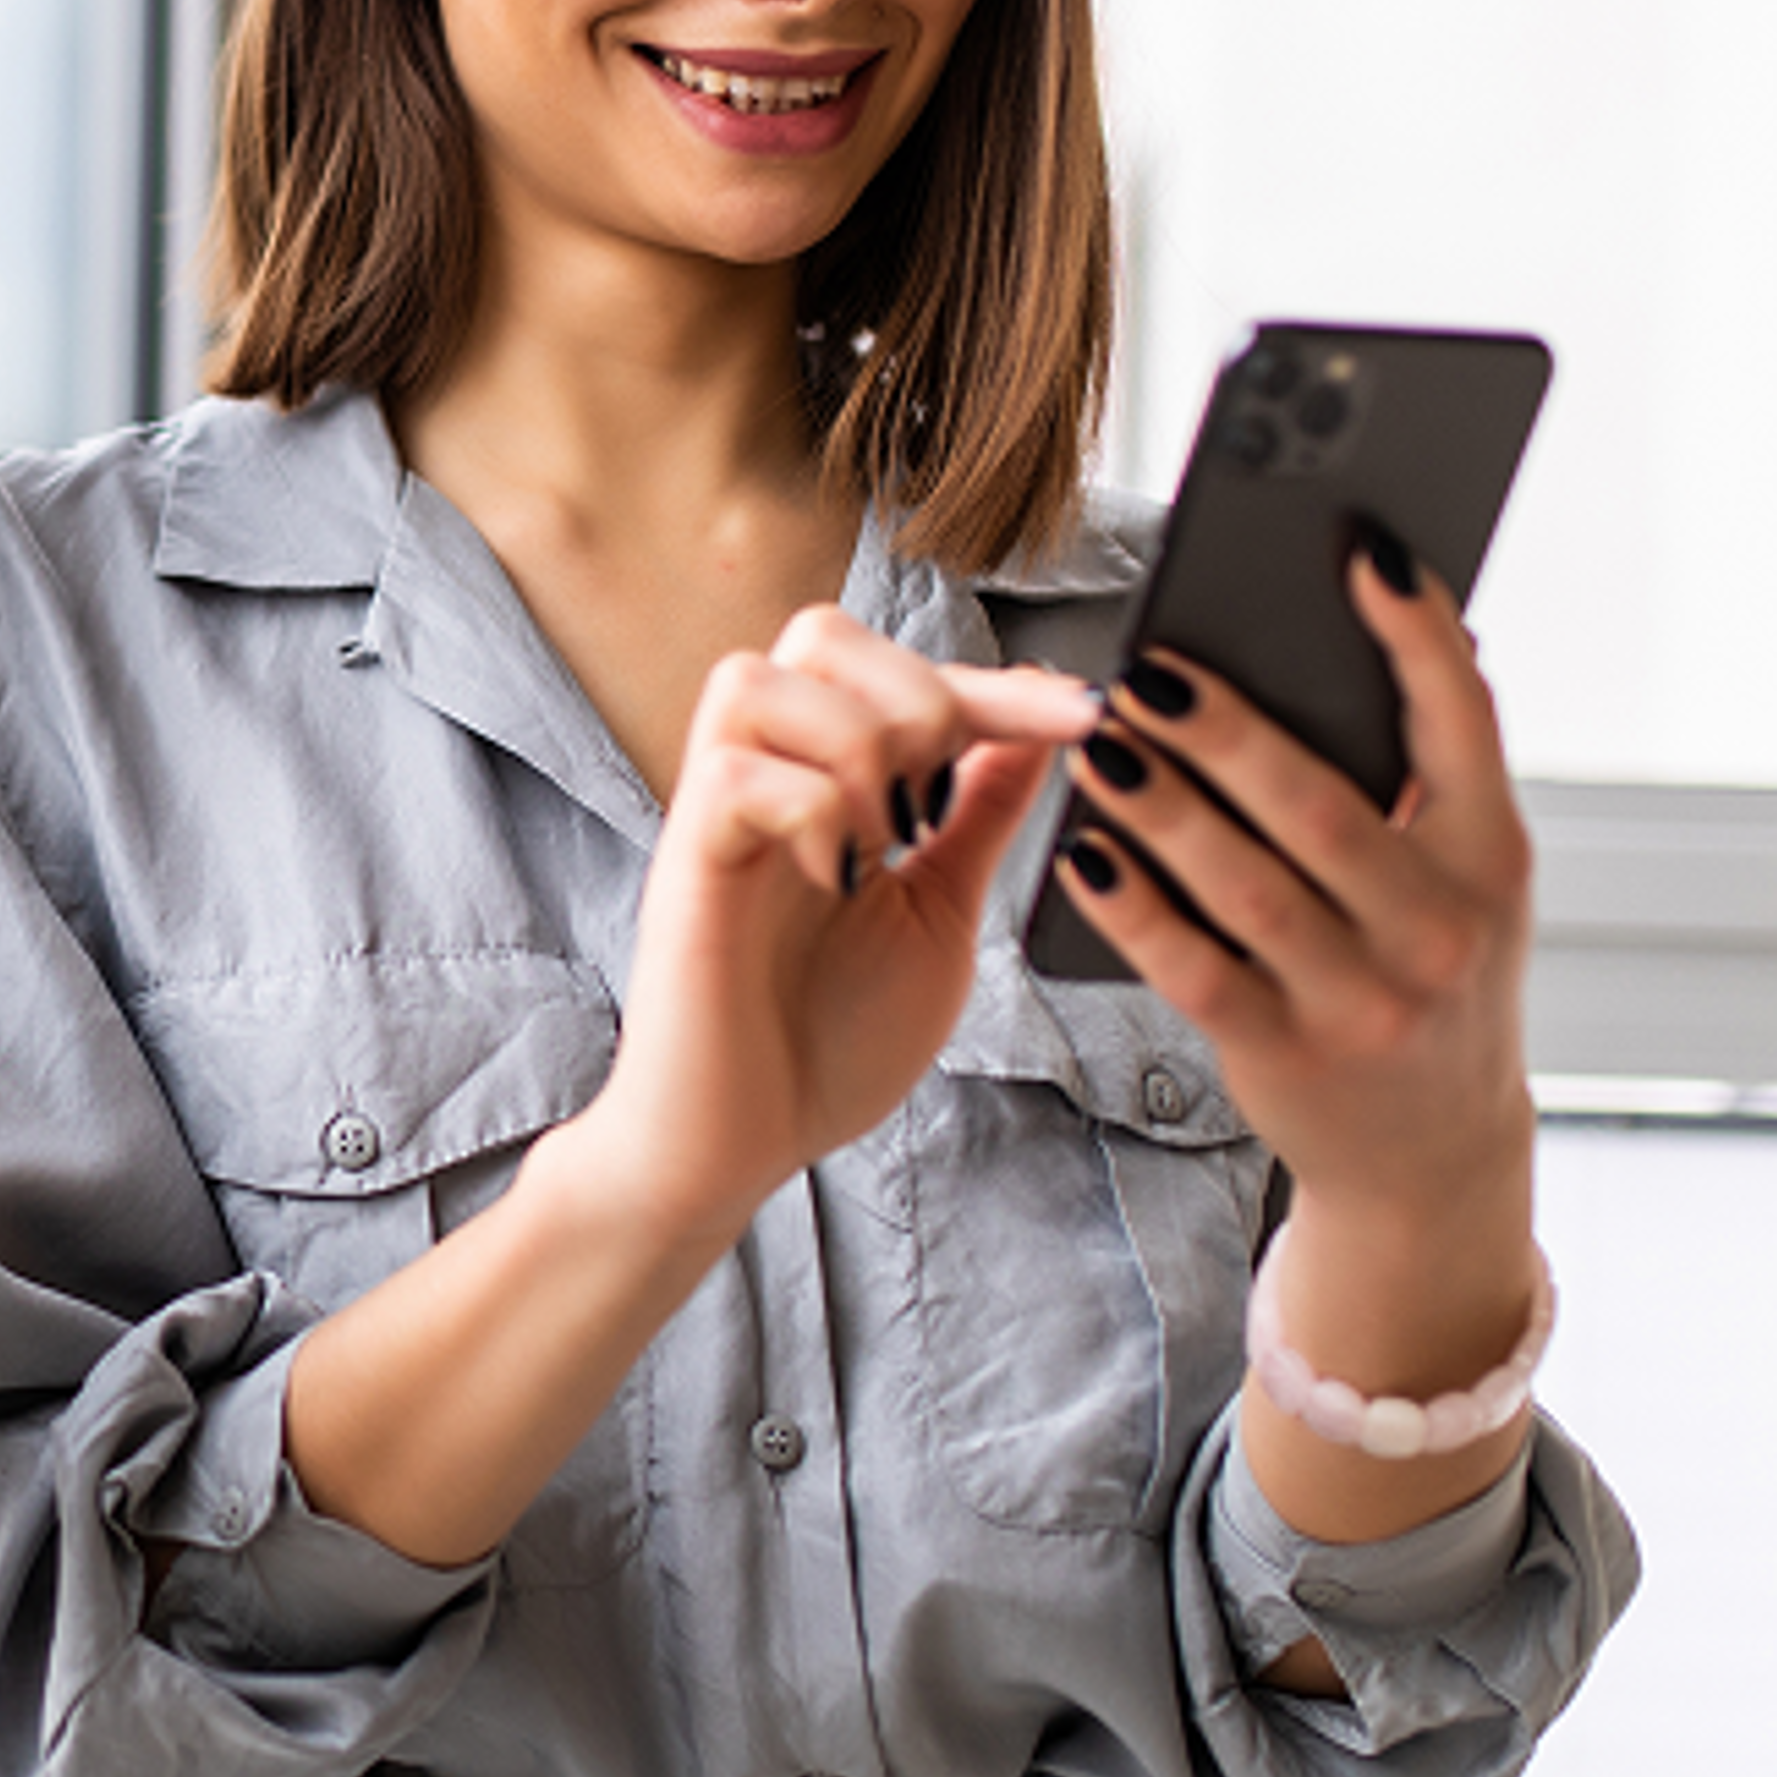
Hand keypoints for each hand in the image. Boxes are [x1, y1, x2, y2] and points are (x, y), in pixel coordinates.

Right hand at [567, 606, 1101, 1245]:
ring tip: (884, 840)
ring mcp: (716, 814)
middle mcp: (765, 776)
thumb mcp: (940, 912)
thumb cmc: (826, 1042)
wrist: (742, 1146)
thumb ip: (979, 815)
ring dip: (855, 746)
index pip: (911, 677)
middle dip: (914, 696)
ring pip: (760, 676)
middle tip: (937, 804)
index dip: (1007, 685)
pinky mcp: (684, 861)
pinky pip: (737, 771)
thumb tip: (1041, 726)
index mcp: (828, 780)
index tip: (1092, 711)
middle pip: (818, 630)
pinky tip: (837, 877)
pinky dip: (810, 807)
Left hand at [1055, 543, 1544, 1544]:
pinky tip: (1085, 850)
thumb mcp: (1464, 880)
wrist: (1433, 1158)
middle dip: (1229, 731)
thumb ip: (1424, 780)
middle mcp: (1441, 929)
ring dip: (1162, 807)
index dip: (1416, 634)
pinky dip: (1134, 905)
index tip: (1359, 551)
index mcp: (1494, 858)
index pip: (1464, 722)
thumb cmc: (1429, 973)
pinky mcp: (1286, 1055)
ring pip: (1247, 885)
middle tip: (1151, 668)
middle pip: (1322, 807)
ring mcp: (1366, 1000)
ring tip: (1100, 740)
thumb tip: (1369, 627)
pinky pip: (1194, 967)